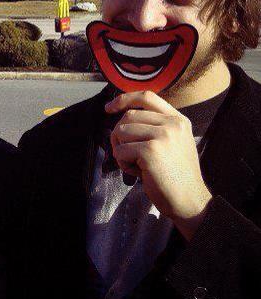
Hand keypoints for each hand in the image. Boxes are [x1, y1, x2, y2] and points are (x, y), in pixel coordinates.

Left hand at [107, 91, 212, 238]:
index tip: (109, 108)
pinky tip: (138, 173)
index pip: (146, 96)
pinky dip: (123, 163)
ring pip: (121, 132)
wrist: (190, 201)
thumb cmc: (175, 175)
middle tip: (127, 154)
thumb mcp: (173, 142)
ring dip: (121, 150)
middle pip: (128, 116)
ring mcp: (163, 136)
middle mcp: (173, 124)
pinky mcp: (151, 151)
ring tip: (136, 164)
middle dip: (119, 135)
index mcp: (178, 120)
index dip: (124, 99)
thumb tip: (122, 115)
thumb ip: (155, 126)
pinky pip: (120, 151)